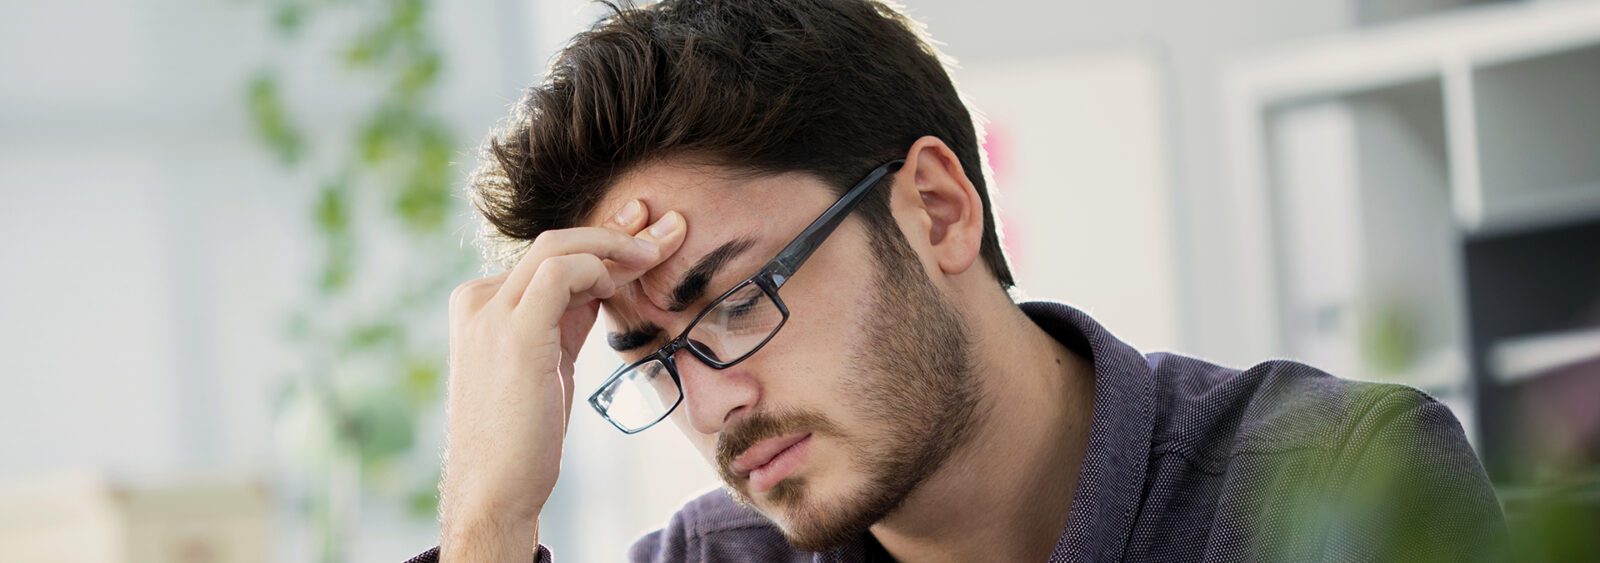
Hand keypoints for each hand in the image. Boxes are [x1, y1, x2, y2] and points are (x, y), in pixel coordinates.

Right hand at [438, 200, 684, 558]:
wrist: (495, 488)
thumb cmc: (523, 434)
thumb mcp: (547, 360)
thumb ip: (566, 318)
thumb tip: (604, 281)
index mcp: (483, 305)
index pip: (548, 255)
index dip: (600, 238)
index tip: (643, 230)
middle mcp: (479, 300)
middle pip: (555, 242)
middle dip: (616, 230)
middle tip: (667, 227)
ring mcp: (489, 312)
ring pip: (558, 246)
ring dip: (616, 244)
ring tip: (656, 253)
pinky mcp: (512, 330)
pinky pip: (561, 272)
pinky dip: (598, 267)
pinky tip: (621, 283)